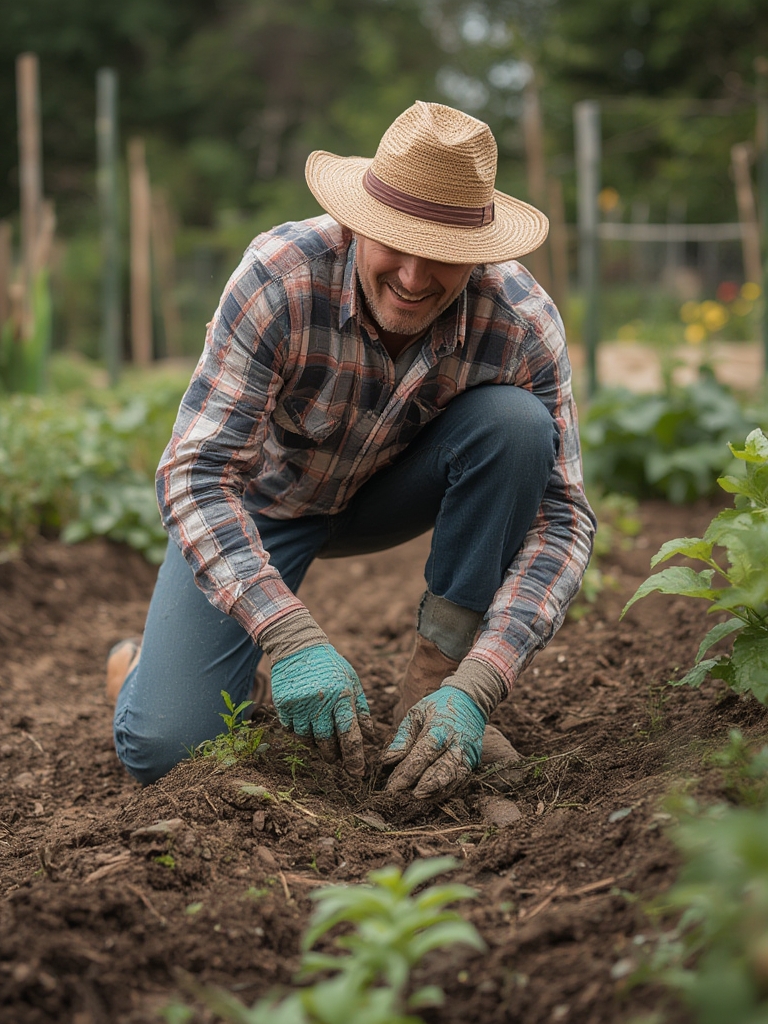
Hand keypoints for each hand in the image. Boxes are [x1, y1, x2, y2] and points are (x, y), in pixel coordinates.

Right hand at [270, 644, 373, 775]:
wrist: (297, 646)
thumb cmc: (330, 665)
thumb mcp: (351, 681)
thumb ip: (361, 709)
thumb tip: (370, 735)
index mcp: (342, 696)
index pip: (349, 734)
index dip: (354, 757)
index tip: (357, 773)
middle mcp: (320, 702)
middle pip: (326, 742)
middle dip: (333, 756)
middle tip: (337, 759)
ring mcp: (299, 704)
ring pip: (308, 739)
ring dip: (315, 744)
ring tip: (320, 734)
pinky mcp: (283, 704)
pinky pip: (291, 730)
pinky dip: (299, 731)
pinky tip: (304, 721)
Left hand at [381, 685, 485, 797]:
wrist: (470, 701)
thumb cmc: (437, 707)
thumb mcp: (416, 713)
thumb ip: (402, 737)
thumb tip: (387, 760)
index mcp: (440, 728)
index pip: (423, 754)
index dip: (407, 772)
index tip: (392, 788)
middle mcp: (457, 743)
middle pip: (442, 771)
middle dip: (422, 788)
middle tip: (402, 801)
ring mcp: (468, 754)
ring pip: (453, 780)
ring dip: (434, 794)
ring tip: (415, 803)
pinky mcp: (474, 762)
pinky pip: (459, 782)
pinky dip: (445, 792)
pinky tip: (429, 798)